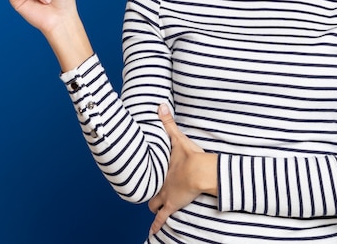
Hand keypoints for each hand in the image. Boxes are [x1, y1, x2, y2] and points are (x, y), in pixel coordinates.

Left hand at [148, 104, 217, 235]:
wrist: (199, 171)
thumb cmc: (190, 156)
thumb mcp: (178, 137)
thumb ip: (168, 123)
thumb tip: (160, 105)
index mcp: (161, 167)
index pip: (148, 171)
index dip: (144, 173)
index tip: (137, 174)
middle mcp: (160, 182)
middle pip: (149, 188)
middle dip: (148, 191)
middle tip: (145, 191)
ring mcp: (166, 195)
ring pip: (153, 204)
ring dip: (152, 207)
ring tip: (150, 212)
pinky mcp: (173, 204)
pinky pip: (162, 218)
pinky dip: (157, 225)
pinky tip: (152, 233)